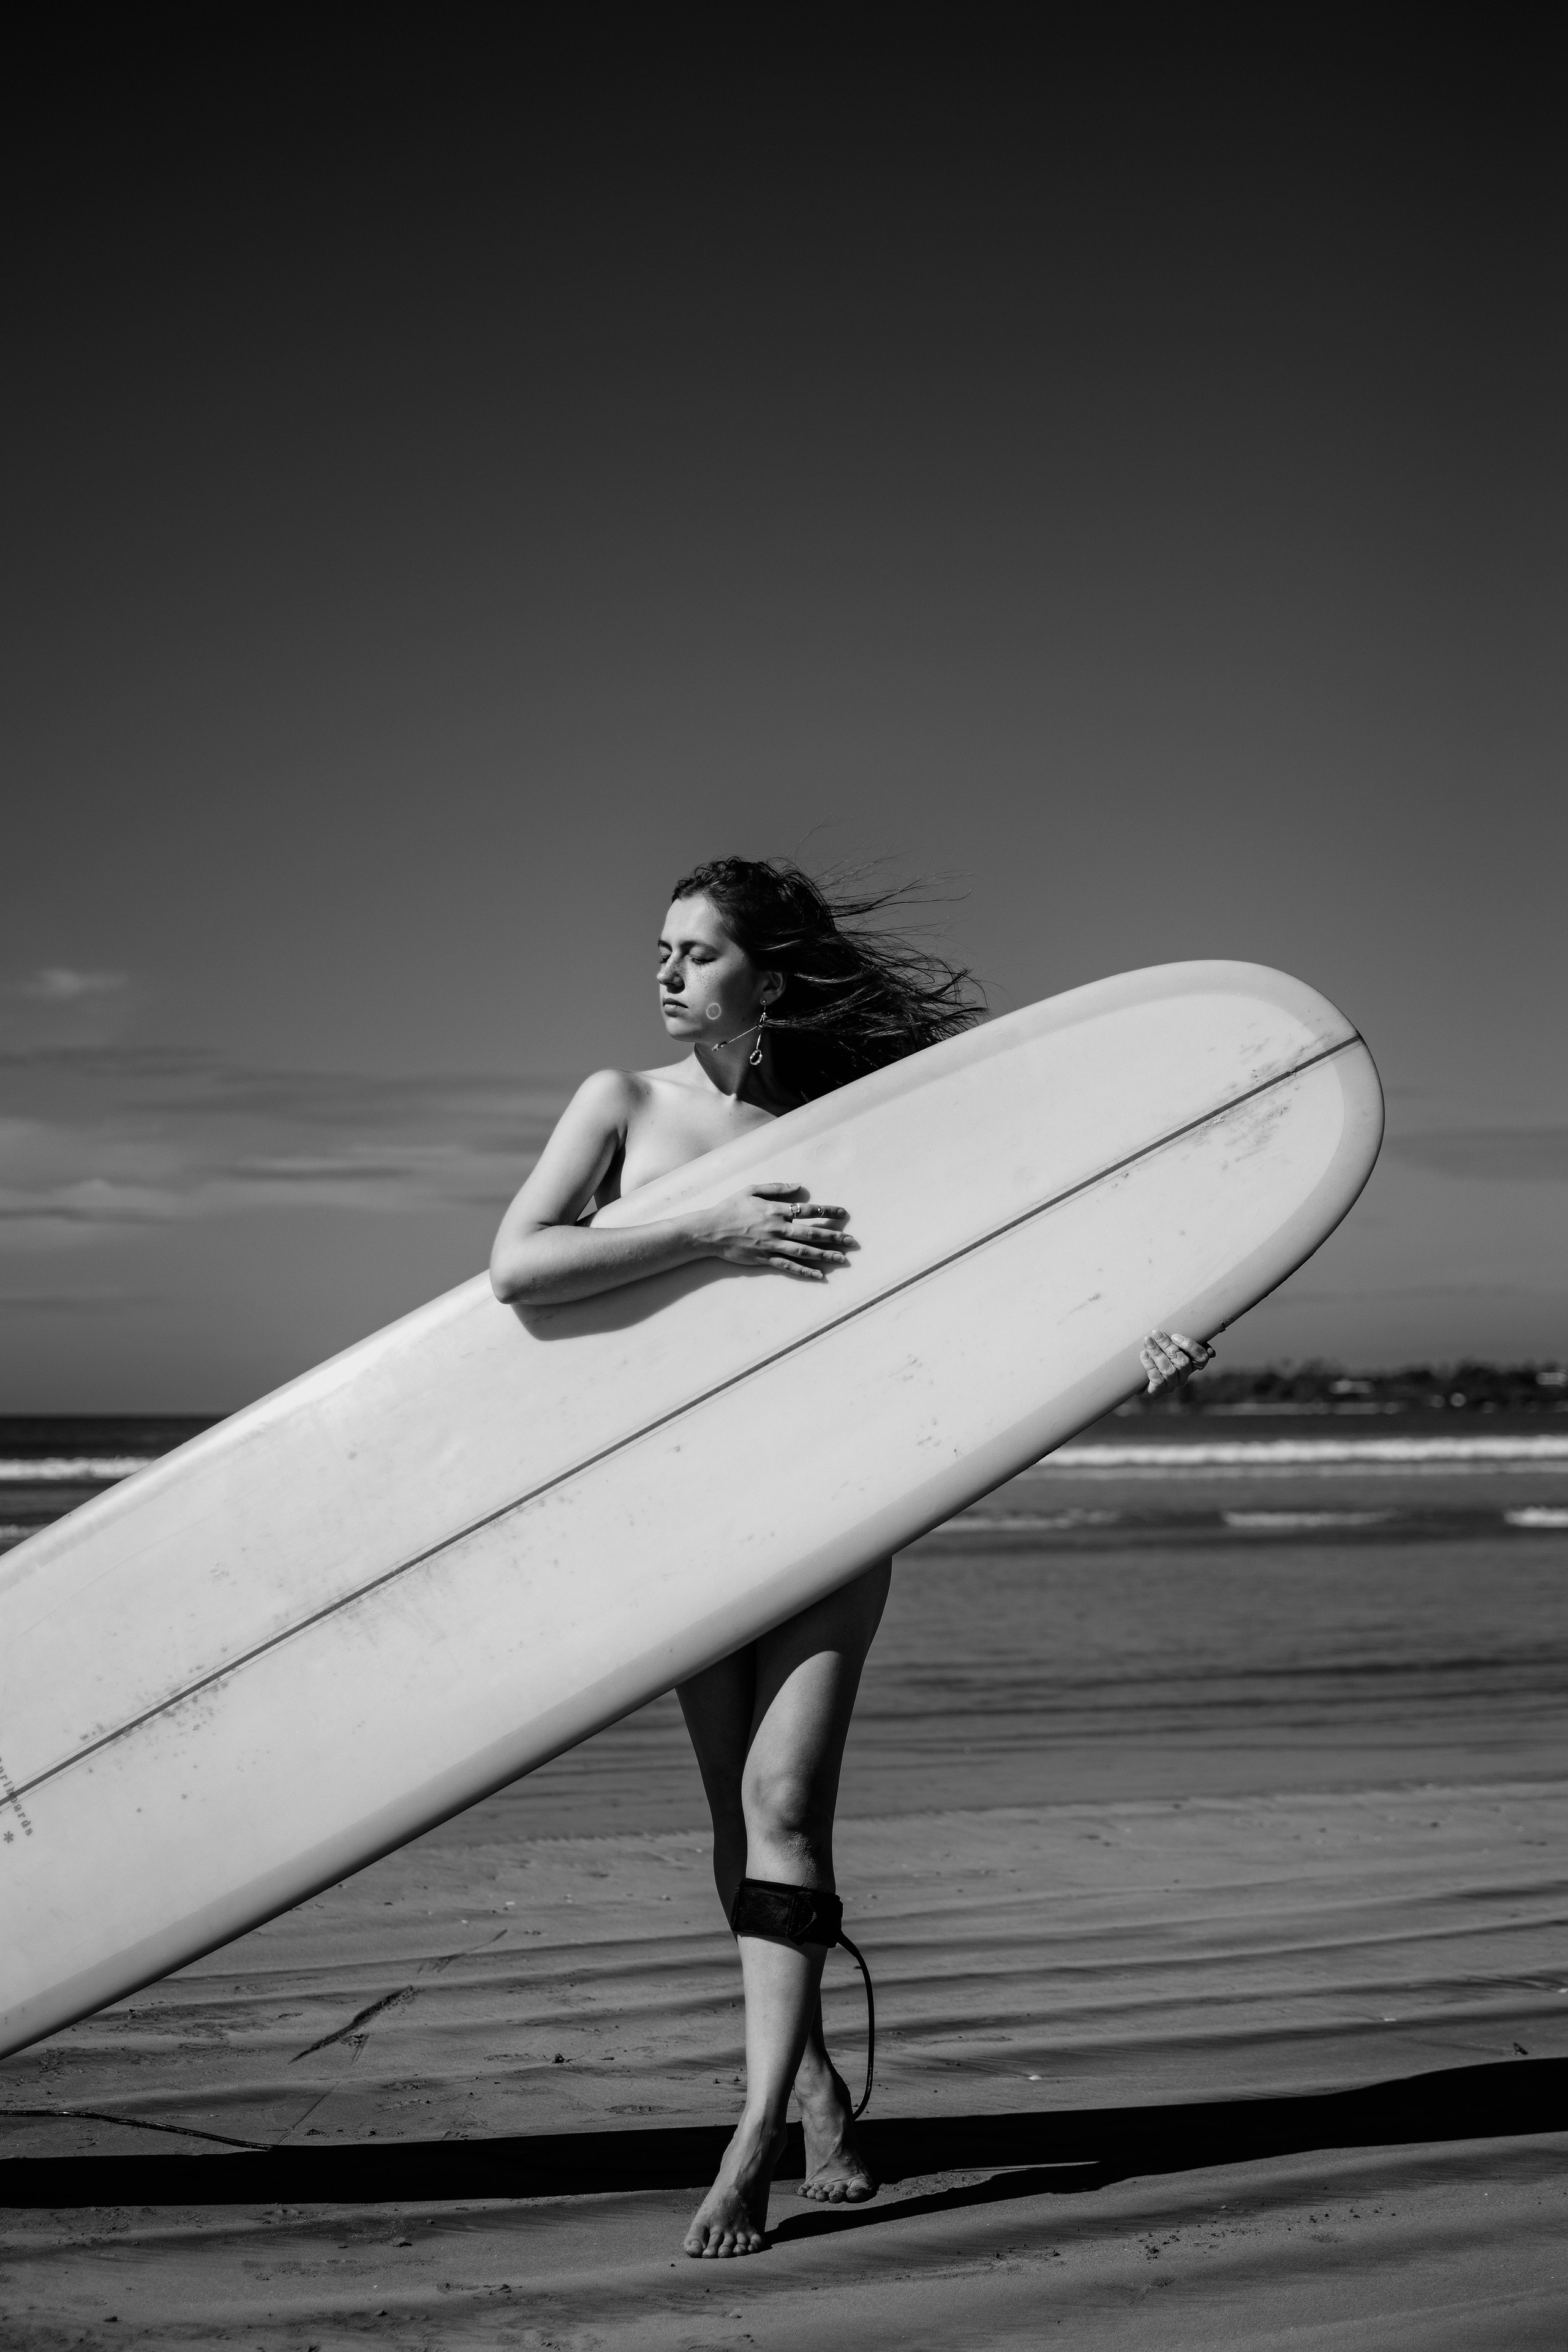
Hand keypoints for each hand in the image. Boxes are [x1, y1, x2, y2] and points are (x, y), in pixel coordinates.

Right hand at [695, 1182, 852, 1280]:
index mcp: (775, 1210)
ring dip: (825, 1255)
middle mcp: (777, 1228)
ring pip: (804, 1252)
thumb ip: (776, 1188)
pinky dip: (805, 1271)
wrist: (710, 1230)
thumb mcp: (752, 1190)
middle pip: (811, 1233)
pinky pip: (789, 1266)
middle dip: (834, 1237)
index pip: (808, 1210)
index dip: (827, 1212)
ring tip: (842, 1260)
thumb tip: (798, 1186)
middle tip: (852, 1242)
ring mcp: (772, 1245)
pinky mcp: (765, 1259)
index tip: (843, 1214)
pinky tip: (819, 1276)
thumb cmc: (730, 1208)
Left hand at [1140, 1328, 1214, 1396]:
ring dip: (1157, 1353)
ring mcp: (1171, 1386)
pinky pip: (1157, 1380)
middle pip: (1182, 1362)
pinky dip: (1150, 1365)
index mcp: (1191, 1364)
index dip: (1191, 1347)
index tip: (1175, 1335)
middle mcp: (1183, 1376)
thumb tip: (1211, 1351)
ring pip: (1169, 1369)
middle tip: (1156, 1333)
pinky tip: (1143, 1354)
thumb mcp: (1169, 1345)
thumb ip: (1184, 1341)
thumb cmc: (1156, 1354)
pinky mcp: (1157, 1392)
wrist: (1134, 1375)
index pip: (1201, 1358)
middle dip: (1168, 1346)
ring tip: (1147, 1340)